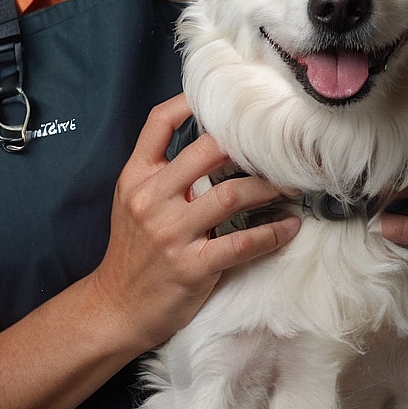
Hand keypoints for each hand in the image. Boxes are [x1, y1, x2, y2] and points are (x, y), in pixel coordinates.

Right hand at [87, 93, 299, 351]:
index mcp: (136, 177)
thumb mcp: (133, 202)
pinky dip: (272, 233)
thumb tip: (211, 147)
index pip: (158, 122)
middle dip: (247, 147)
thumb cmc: (132, 252)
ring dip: (268, 188)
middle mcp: (151, 199)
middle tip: (275, 148)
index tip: (222, 102)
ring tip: (291, 186)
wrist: (116, 306)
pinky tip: (288, 227)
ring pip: (231, 195)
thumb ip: (163, 174)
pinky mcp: (192, 266)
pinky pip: (242, 243)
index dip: (189, 102)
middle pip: (206, 151)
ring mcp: (171, 233)